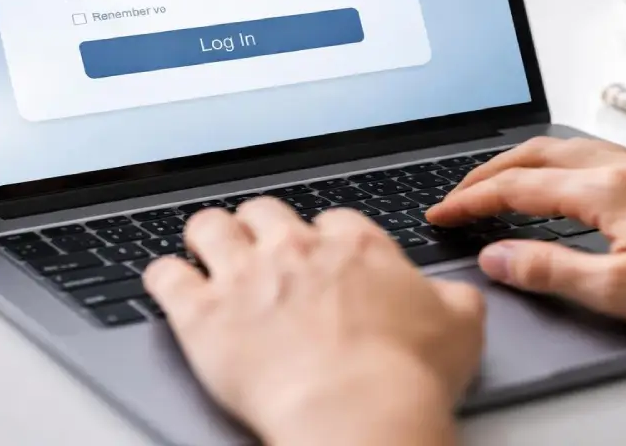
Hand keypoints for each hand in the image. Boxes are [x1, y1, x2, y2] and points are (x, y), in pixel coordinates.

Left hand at [144, 198, 484, 445]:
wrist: (357, 412)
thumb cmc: (407, 377)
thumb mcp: (460, 328)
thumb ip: (452, 298)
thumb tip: (453, 295)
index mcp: (354, 246)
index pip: (330, 220)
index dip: (322, 240)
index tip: (320, 258)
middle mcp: (294, 249)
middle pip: (265, 212)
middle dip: (262, 228)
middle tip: (262, 251)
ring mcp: (244, 276)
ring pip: (210, 226)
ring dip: (208, 236)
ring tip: (207, 249)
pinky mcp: (201, 314)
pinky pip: (166, 274)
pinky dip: (164, 275)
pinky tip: (169, 281)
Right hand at [427, 137, 625, 341]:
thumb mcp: (622, 292)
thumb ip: (551, 270)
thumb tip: (497, 257)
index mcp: (607, 188)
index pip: (519, 186)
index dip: (472, 200)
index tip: (442, 213)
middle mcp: (625, 165)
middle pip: (537, 153)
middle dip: (489, 171)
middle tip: (458, 195)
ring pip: (568, 147)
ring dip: (524, 162)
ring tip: (499, 184)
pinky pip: (597, 153)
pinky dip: (560, 163)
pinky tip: (565, 183)